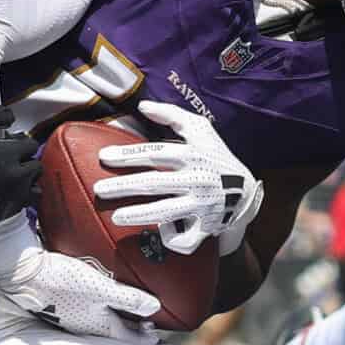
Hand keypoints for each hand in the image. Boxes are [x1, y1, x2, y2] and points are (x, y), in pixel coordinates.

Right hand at [0, 103, 38, 226]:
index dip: (19, 142)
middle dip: (25, 161)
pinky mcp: (1, 214)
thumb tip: (10, 116)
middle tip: (9, 160)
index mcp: (8, 154)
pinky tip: (4, 192)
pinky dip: (18, 198)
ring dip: (27, 182)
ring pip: (34, 189)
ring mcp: (10, 198)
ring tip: (11, 178)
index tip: (8, 144)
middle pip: (36, 167)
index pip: (30, 145)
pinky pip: (23, 206)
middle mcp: (14, 177)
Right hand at [0, 244, 160, 342]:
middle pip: (114, 332)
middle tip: (146, 325)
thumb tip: (154, 308)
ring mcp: (70, 318)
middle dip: (131, 329)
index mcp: (97, 325)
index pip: (126, 338)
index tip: (156, 336)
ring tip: (126, 313)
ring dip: (115, 320)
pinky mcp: (60, 306)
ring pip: (99, 324)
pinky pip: (86, 314)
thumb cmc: (63, 281)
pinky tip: (98, 302)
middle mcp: (84, 327)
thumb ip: (128, 298)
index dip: (143, 338)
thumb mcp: (101, 288)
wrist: (25, 273)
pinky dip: (99, 311)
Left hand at [88, 100, 264, 255]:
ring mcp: (201, 205)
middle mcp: (196, 179)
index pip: (155, 153)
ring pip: (166, 212)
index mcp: (192, 155)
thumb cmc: (216, 156)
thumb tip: (142, 105)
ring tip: (116, 217)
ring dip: (139, 215)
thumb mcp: (200, 130)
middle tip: (99, 190)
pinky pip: (187, 238)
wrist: (245, 191)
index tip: (103, 157)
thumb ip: (172, 115)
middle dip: (124, 187)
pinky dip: (173, 239)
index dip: (128, 155)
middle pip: (154, 183)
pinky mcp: (206, 226)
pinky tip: (159, 233)